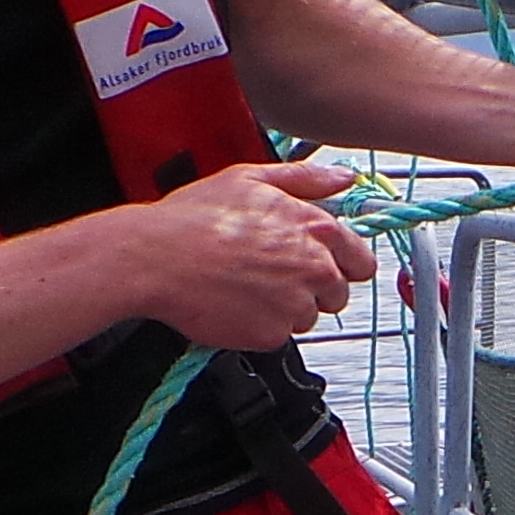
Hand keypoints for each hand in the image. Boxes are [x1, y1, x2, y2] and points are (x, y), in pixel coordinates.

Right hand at [122, 160, 377, 347]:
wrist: (154, 259)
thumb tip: (343, 178)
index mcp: (316, 228)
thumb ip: (306, 179)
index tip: (325, 265)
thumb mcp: (251, 178)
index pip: (361, 261)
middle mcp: (313, 268)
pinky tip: (233, 302)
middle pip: (337, 294)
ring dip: (284, 308)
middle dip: (313, 288)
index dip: (342, 263)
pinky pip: (277, 336)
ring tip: (245, 285)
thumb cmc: (195, 218)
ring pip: (306, 316)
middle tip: (272, 275)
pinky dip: (259, 326)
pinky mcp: (271, 334)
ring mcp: (294, 305)